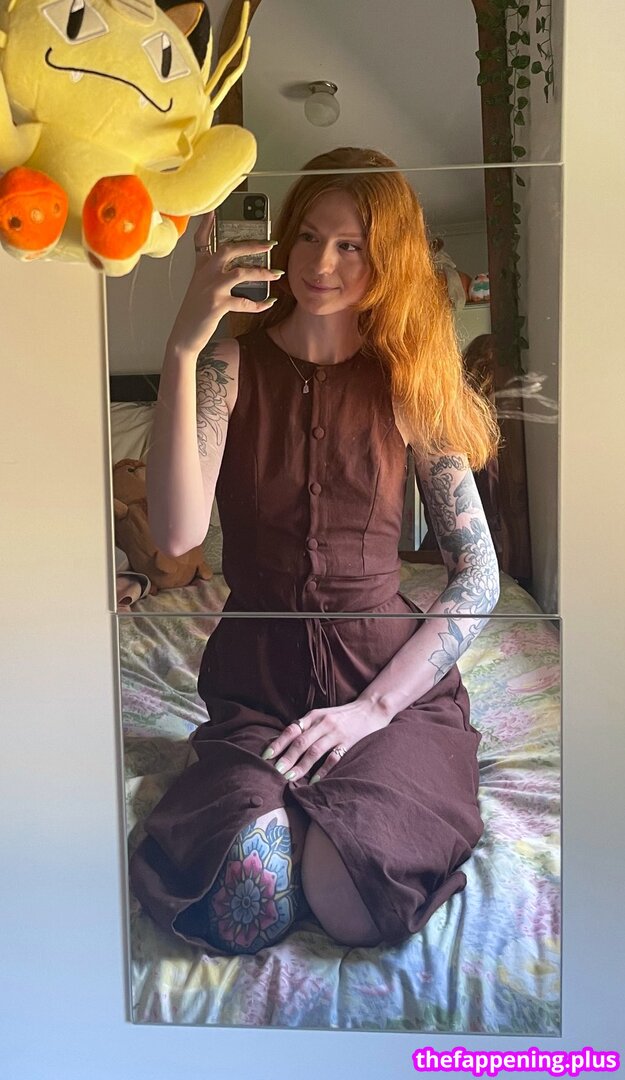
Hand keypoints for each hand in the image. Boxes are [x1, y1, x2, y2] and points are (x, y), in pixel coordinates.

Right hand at [168, 212, 282, 354]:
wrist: (185, 336)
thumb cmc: (196, 312)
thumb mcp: (199, 287)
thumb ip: (211, 272)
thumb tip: (235, 266)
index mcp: (201, 267)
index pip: (202, 240)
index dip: (208, 224)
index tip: (215, 210)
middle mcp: (205, 273)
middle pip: (229, 250)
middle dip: (252, 244)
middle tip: (271, 242)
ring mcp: (211, 288)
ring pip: (241, 273)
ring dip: (263, 273)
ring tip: (277, 274)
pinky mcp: (217, 305)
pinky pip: (244, 301)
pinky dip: (259, 303)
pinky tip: (270, 302)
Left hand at [261, 699, 389, 783]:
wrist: (372, 708)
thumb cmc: (343, 715)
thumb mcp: (323, 715)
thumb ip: (306, 726)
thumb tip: (283, 742)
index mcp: (314, 716)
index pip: (292, 729)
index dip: (278, 742)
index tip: (266, 755)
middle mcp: (324, 723)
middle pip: (301, 742)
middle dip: (287, 757)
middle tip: (275, 771)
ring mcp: (337, 733)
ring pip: (315, 751)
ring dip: (301, 765)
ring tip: (290, 777)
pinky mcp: (349, 743)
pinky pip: (334, 758)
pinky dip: (322, 770)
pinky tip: (313, 781)